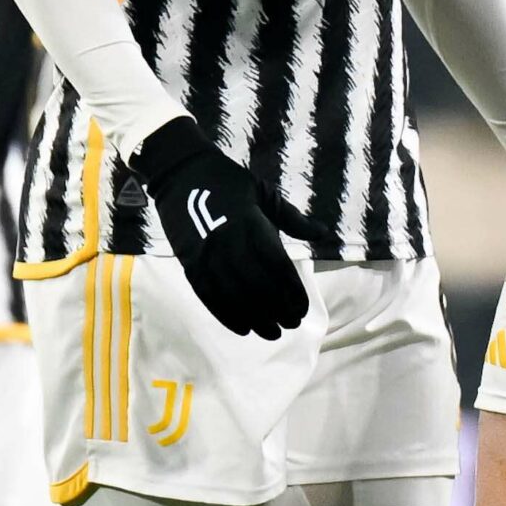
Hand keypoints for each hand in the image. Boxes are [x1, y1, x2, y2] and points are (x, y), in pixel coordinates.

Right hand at [132, 116, 337, 339]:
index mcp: (252, 224)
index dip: (292, 292)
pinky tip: (242, 328)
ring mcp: (207, 256)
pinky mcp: (190, 264)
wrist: (181, 173)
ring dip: (255, 318)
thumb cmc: (229, 182)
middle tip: (291, 324)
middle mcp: (230, 244)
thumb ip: (293, 219)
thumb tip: (323, 233)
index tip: (302, 309)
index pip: (277, 266)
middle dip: (277, 310)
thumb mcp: (265, 193)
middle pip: (257, 287)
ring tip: (272, 332)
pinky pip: (209, 297)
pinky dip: (226, 315)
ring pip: (234, 297)